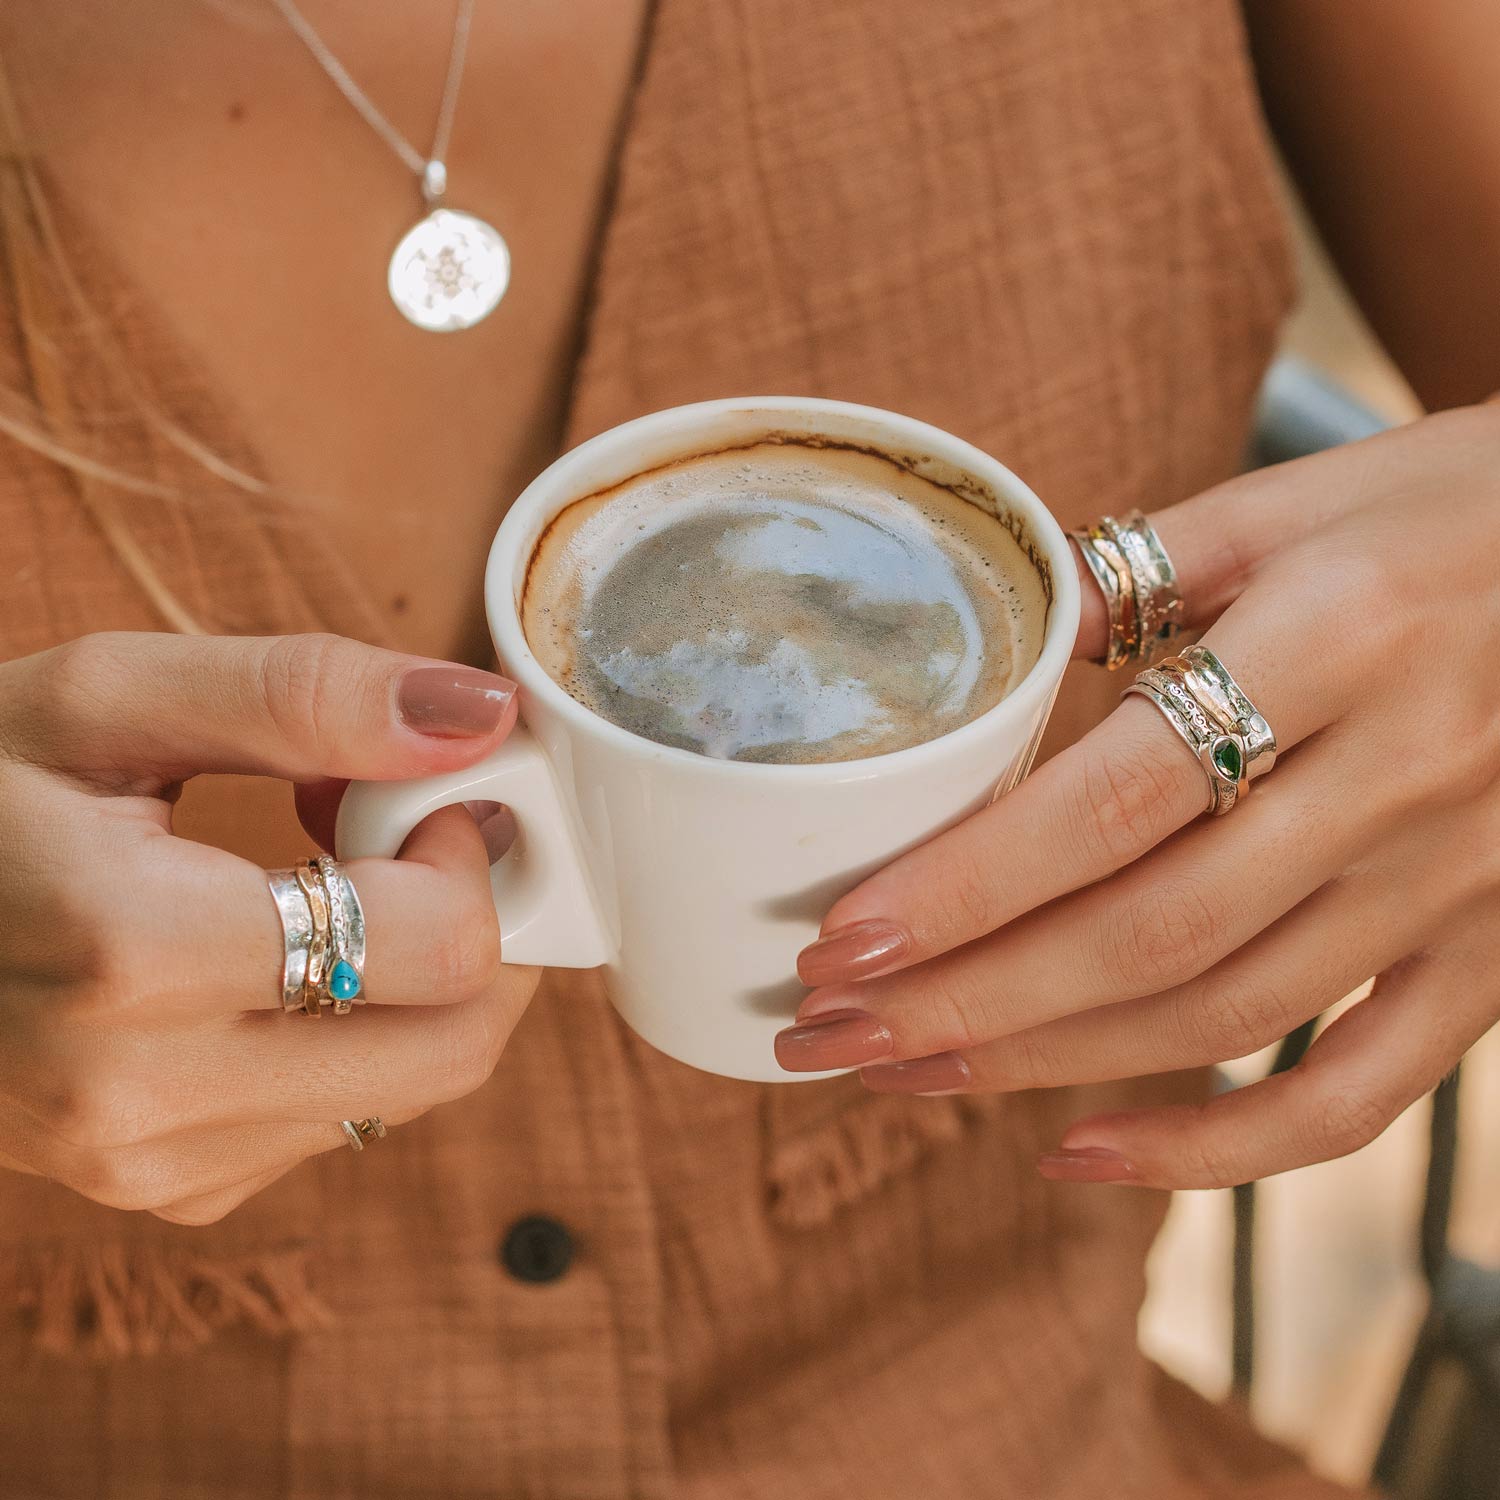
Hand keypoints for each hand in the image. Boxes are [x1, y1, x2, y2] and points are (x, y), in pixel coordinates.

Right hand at [0, 631, 531, 1222]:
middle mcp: (144, 1093)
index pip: (438, 946)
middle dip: (474, 930)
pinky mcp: (167, 1190)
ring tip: (323, 890)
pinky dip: (356, 1035)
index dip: (467, 856)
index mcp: (131, 953)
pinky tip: (280, 960)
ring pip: (413, 1089)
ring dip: (418, 981)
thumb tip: (478, 714)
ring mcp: (153, 1162)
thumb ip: (303, 695)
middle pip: (453, 1044)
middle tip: (403, 843)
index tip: (420, 796)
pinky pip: (341, 1121)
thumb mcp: (106, 700)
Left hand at [775, 402, 1499, 1188]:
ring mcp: (1459, 887)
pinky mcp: (1495, 957)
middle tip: (822, 1031)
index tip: (841, 938)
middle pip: (1147, 935)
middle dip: (964, 1001)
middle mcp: (1399, 780)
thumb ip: (1138, 571)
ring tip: (904, 1071)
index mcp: (1337, 642)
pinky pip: (1361, 1092)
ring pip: (1222, 1019)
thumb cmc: (1465, 509)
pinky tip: (1087, 1153)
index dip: (968, 885)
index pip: (1115, 800)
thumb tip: (992, 650)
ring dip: (1044, 1063)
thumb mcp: (1298, 499)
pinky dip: (1222, 1151)